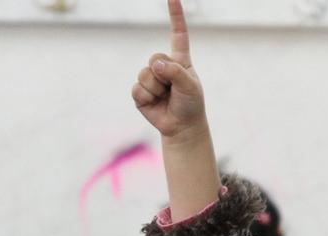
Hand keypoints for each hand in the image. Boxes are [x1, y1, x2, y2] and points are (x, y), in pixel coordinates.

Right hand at [132, 1, 220, 223]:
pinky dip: (146, 98)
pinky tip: (154, 104)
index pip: (178, 33)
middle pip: (154, 58)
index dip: (176, 15)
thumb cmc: (190, 104)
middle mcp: (163, 66)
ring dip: (155, 89)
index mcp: (180, 59)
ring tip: (164, 98)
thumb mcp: (189, 86)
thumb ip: (175, 72)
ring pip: (144, 74)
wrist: (182, 128)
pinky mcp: (141, 94)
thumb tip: (155, 66)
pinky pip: (137, 89)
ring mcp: (151, 79)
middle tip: (171, 89)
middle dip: (163, 75)